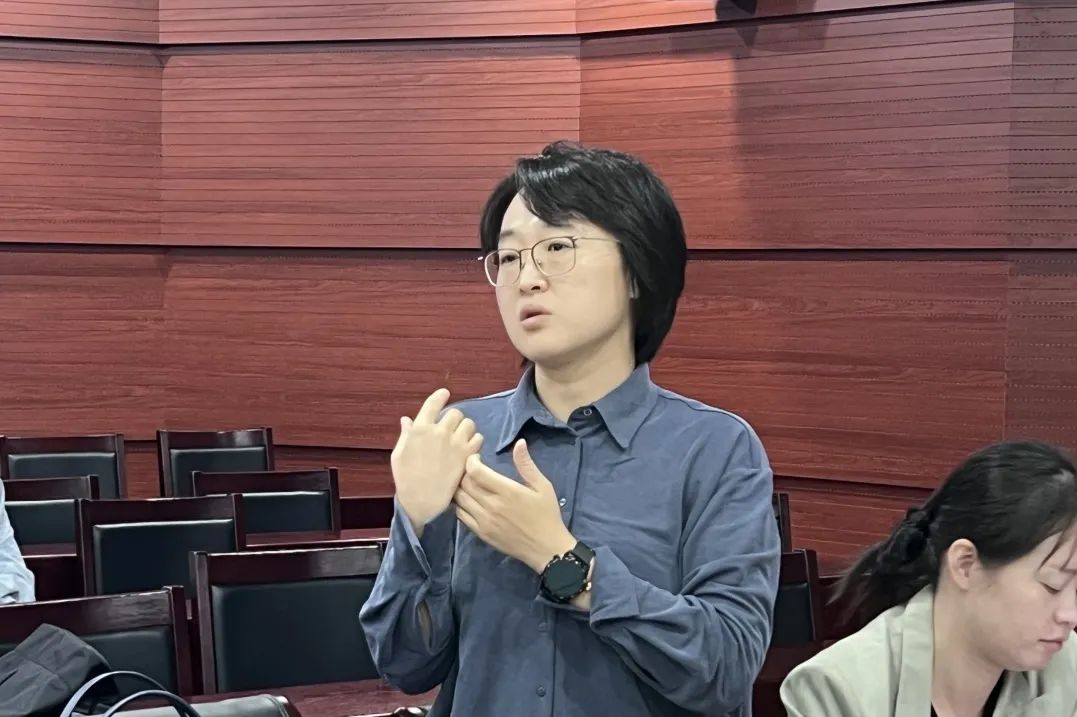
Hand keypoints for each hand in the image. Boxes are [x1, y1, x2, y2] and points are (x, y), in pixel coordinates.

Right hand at [392, 388, 483, 531]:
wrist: (422, 501)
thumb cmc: (406, 479)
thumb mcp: (399, 455)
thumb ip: (406, 435)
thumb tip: (407, 419)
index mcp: (420, 429)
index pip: (433, 403)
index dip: (440, 396)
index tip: (445, 393)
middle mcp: (439, 432)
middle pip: (455, 413)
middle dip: (453, 419)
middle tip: (451, 429)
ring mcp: (455, 443)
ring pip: (469, 423)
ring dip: (465, 429)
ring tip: (461, 438)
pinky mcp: (467, 456)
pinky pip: (478, 438)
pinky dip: (475, 441)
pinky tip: (468, 449)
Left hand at [453, 439, 575, 572]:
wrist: (546, 548)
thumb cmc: (546, 514)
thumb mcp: (543, 486)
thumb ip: (527, 465)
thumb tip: (519, 443)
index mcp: (507, 491)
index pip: (476, 471)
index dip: (471, 461)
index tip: (477, 458)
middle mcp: (492, 506)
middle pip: (464, 483)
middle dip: (463, 471)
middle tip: (470, 468)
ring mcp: (484, 521)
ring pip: (459, 499)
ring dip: (459, 487)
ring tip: (466, 482)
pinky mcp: (480, 533)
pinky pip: (461, 515)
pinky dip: (459, 504)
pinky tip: (466, 499)